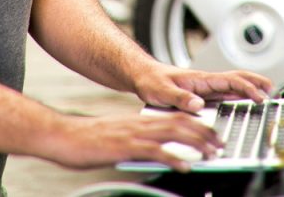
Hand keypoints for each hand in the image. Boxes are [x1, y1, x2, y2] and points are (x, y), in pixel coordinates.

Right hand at [44, 112, 221, 171]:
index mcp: (139, 121)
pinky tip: (185, 166)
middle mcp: (140, 124)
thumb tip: (157, 154)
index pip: (175, 117)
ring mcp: (133, 134)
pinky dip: (173, 157)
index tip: (213, 133)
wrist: (62, 136)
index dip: (197, 124)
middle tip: (221, 144)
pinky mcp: (125, 146)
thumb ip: (138, 143)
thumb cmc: (87, 140)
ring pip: (172, 132)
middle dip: (204, 133)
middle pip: (180, 122)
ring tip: (212, 153)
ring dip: (196, 142)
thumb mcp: (118, 139)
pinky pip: (154, 151)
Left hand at [133, 61, 272, 112]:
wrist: (141, 76)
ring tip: (265, 96)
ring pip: (233, 86)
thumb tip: (198, 105)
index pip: (230, 81)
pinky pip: (225, 93)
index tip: (260, 97)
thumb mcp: (161, 91)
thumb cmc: (150, 80)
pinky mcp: (201, 94)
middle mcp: (206, 82)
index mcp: (200, 79)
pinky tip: (243, 102)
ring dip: (251, 89)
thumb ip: (180, 98)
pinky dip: (239, 96)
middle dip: (257, 83)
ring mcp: (205, 88)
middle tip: (273, 91)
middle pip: (238, 79)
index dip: (248, 88)